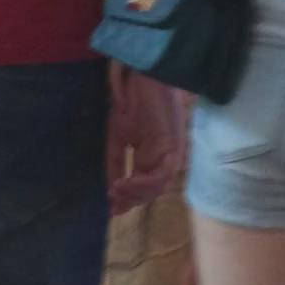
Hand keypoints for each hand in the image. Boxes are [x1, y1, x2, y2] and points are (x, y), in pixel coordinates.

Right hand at [106, 67, 186, 213]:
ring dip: (135, 194)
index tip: (112, 209)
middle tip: (111, 202)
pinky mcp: (173, 147)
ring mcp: (173, 152)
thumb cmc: (130, 100)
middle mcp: (169, 156)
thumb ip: (116, 163)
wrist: (141, 75)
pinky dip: (140, 183)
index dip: (130, 198)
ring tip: (115, 192)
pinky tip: (123, 183)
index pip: (146, 185)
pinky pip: (160, 175)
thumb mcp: (118, 137)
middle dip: (131, 199)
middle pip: (153, 190)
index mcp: (157, 155)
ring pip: (158, 186)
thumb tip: (111, 189)